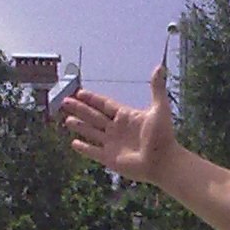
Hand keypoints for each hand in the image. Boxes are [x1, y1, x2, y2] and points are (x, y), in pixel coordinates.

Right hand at [61, 63, 178, 183]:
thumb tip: (160, 67)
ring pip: (91, 132)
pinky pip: (93, 152)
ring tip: (67, 120)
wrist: (164, 162)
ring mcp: (113, 144)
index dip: (92, 98)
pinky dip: (84, 148)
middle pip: (94, 116)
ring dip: (79, 126)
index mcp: (126, 116)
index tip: (79, 92)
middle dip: (79, 109)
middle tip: (65, 102)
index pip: (105, 104)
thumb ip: (157, 88)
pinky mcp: (110, 159)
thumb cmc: (163, 136)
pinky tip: (74, 143)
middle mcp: (117, 129)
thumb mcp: (159, 109)